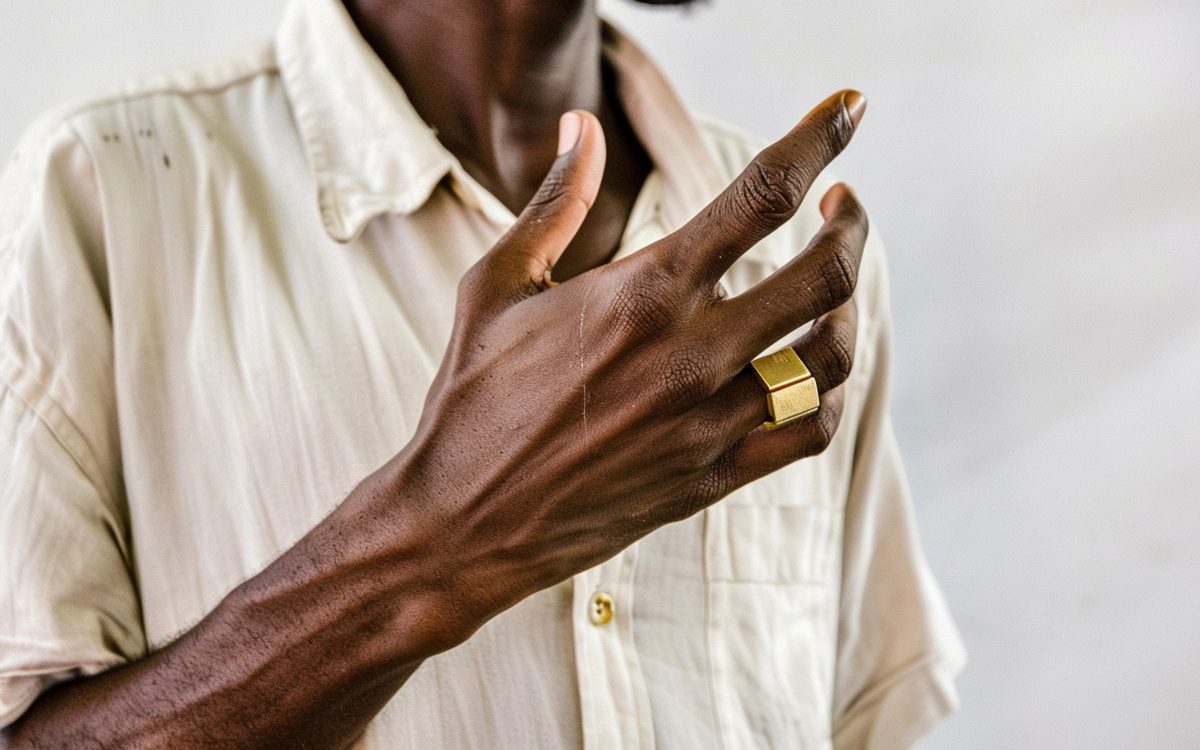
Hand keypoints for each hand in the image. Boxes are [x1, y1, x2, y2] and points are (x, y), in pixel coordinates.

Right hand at [385, 91, 869, 635]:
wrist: (460, 523)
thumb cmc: (470, 399)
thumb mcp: (497, 285)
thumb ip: (554, 201)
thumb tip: (582, 125)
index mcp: (642, 293)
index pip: (760, 195)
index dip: (816, 137)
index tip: (849, 108)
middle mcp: (690, 355)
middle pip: (822, 274)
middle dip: (851, 223)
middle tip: (842, 203)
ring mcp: (709, 422)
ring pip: (828, 356)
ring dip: (848, 307)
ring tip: (832, 283)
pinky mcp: (713, 478)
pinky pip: (807, 432)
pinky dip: (826, 393)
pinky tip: (808, 369)